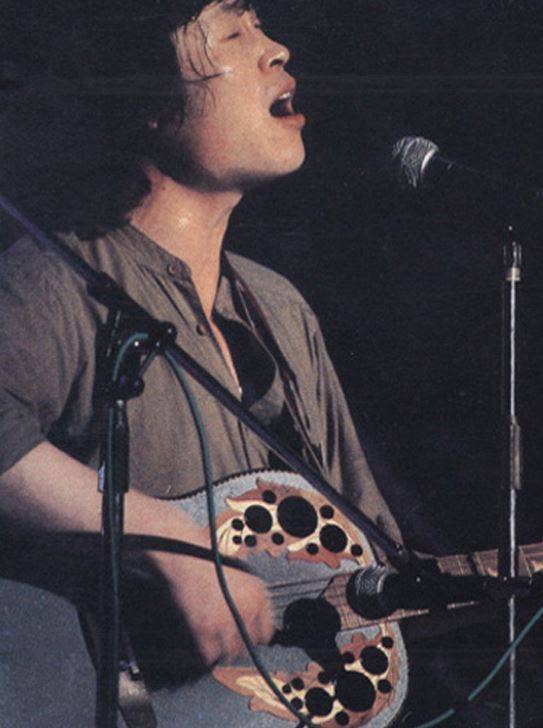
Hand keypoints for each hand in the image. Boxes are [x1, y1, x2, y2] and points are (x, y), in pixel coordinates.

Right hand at [155, 545, 273, 665]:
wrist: (185, 553)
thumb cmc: (210, 561)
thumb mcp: (242, 574)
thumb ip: (252, 599)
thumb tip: (254, 626)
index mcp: (259, 594)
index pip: (266, 633)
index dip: (254, 634)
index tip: (246, 635)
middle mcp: (247, 609)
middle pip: (248, 645)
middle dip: (237, 641)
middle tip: (225, 634)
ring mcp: (226, 621)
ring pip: (230, 652)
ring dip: (221, 648)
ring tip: (213, 636)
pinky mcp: (204, 629)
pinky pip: (210, 654)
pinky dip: (205, 651)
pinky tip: (202, 639)